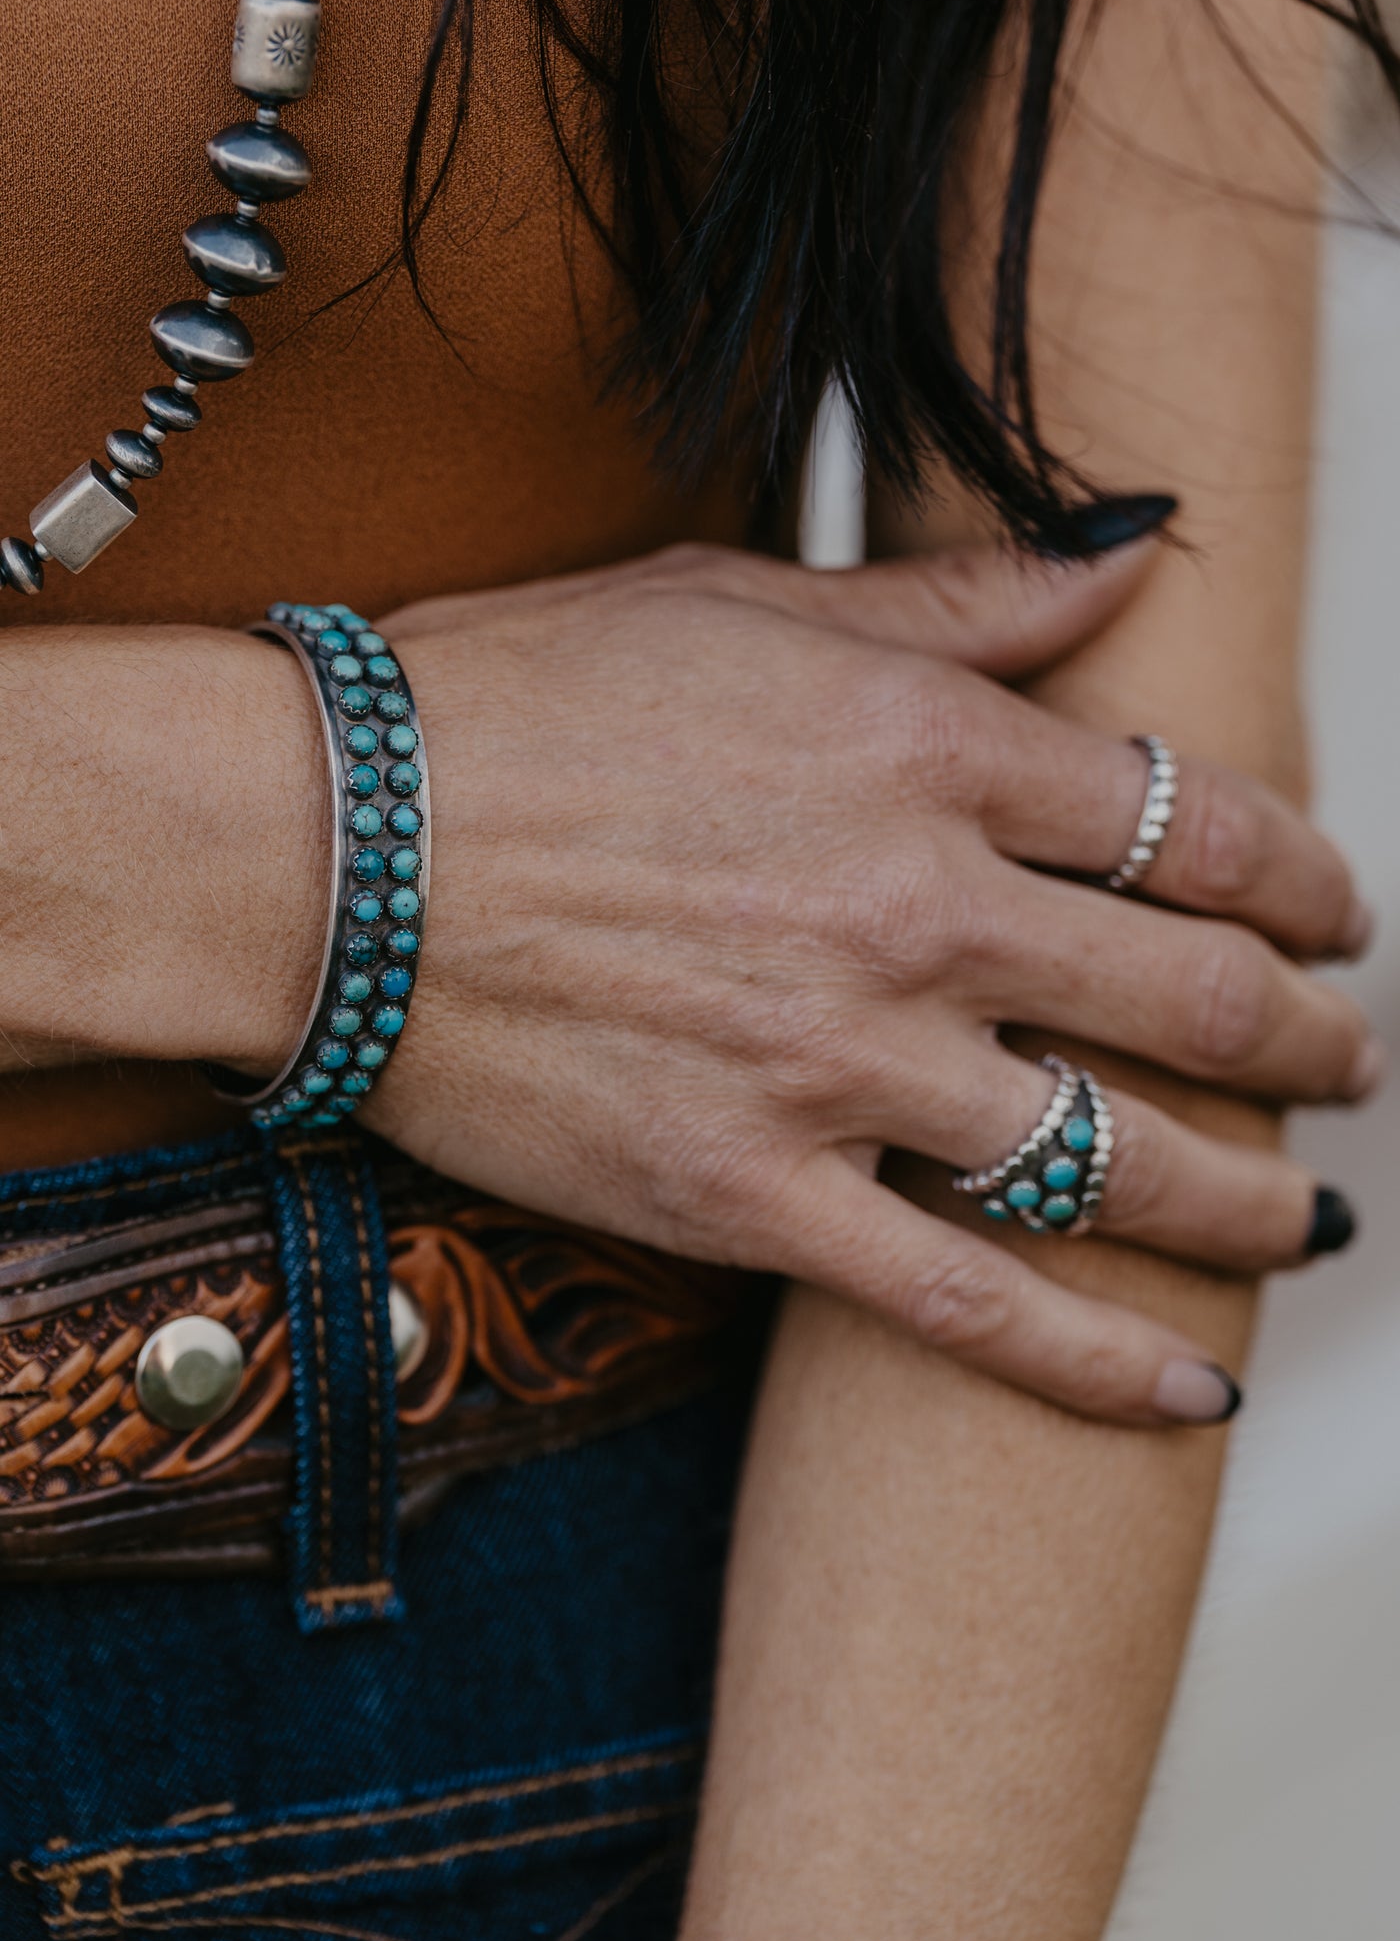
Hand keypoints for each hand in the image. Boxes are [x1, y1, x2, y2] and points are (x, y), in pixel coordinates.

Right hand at [2, 543, 1371, 1425]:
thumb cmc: (516, 701)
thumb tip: (1126, 556)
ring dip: (1250, 1197)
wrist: (327, 844)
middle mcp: (915, 911)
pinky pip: (969, 1307)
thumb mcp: (743, 600)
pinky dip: (1099, 1363)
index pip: (1192, 820)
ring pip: (1116, 1162)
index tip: (1330, 906)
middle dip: (1309, 1036)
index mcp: (927, 754)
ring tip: (1309, 1212)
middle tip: (1347, 1053)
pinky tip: (1190, 1384)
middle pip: (1191, 997)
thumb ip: (958, 601)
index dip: (1298, 873)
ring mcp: (840, 1068)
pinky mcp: (751, 1195)